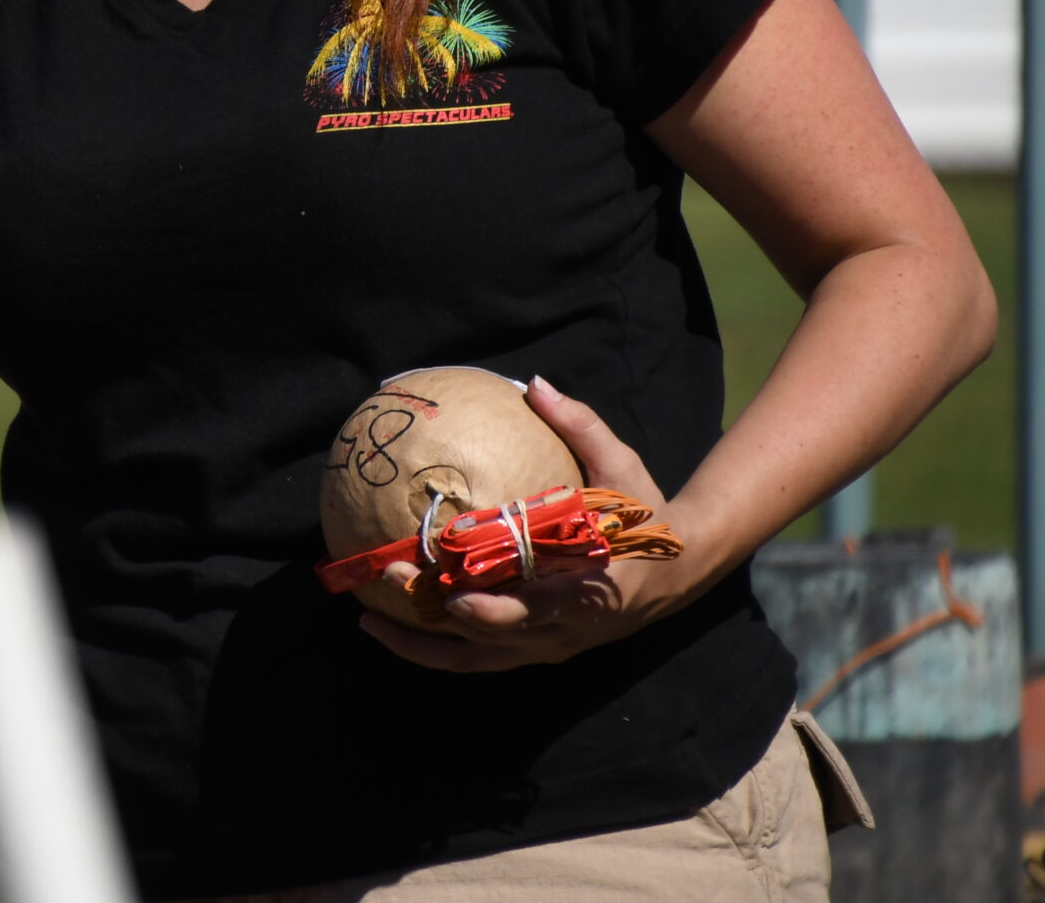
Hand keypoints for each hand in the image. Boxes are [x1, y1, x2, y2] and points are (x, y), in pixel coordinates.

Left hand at [355, 375, 709, 672]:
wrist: (678, 574)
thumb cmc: (646, 515)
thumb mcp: (623, 467)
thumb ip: (581, 426)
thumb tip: (535, 383)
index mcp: (590, 590)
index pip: (538, 612)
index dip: (495, 612)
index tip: (455, 597)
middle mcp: (564, 631)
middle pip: (490, 638)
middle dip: (432, 617)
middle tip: (387, 576)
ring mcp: (547, 648)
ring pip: (475, 661)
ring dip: (419, 644)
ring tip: (366, 617)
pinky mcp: (533, 651)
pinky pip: (477, 660)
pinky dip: (434, 649)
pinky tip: (391, 626)